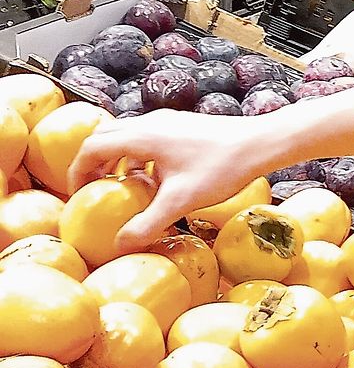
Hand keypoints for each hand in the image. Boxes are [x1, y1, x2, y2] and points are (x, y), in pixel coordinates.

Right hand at [68, 111, 268, 252]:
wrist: (261, 143)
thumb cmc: (223, 167)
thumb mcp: (182, 201)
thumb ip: (148, 223)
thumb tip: (120, 244)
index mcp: (143, 135)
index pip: (92, 147)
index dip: (78, 172)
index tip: (78, 196)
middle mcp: (152, 123)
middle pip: (106, 138)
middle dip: (94, 165)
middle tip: (94, 192)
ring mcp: (169, 122)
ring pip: (129, 138)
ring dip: (120, 162)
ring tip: (124, 190)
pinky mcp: (184, 127)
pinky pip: (150, 140)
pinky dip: (142, 158)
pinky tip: (157, 182)